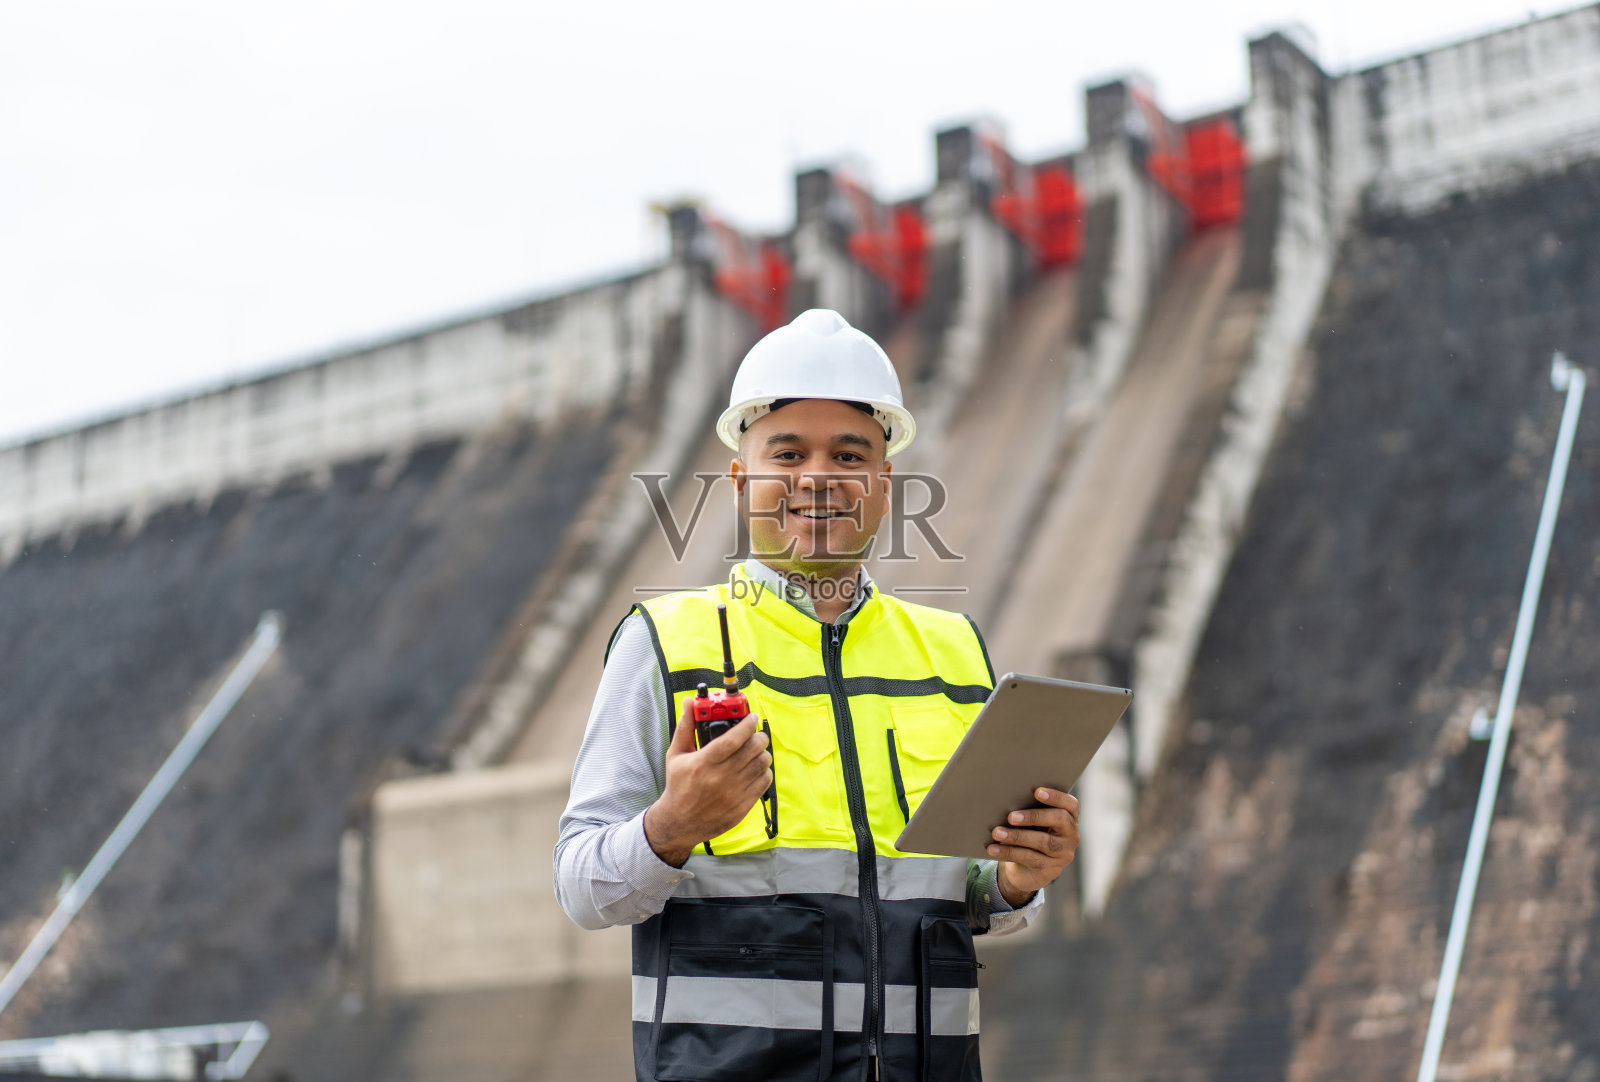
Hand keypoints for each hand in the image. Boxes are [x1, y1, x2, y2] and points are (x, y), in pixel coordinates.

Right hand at [643, 704, 770, 867]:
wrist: (679, 823)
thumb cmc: (678, 786)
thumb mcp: (676, 755)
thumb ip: (685, 727)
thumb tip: (688, 702)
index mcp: (703, 763)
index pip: (733, 739)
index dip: (747, 725)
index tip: (752, 718)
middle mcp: (720, 778)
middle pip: (752, 750)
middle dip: (759, 737)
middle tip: (756, 734)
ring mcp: (733, 794)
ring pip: (761, 765)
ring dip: (763, 753)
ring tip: (756, 750)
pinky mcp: (742, 807)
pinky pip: (763, 782)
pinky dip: (764, 771)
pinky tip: (756, 768)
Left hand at [988, 787, 1080, 906]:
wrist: (1026, 870)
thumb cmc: (1028, 834)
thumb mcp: (1032, 823)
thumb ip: (1029, 809)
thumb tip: (1007, 799)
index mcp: (1069, 818)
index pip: (1070, 804)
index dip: (1056, 796)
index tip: (1037, 792)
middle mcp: (1071, 836)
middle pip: (1059, 820)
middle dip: (1034, 816)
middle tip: (1011, 817)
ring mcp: (1063, 855)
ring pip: (1042, 841)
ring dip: (1017, 836)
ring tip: (996, 832)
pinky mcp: (1050, 870)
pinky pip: (1029, 858)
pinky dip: (1008, 852)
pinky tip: (993, 848)